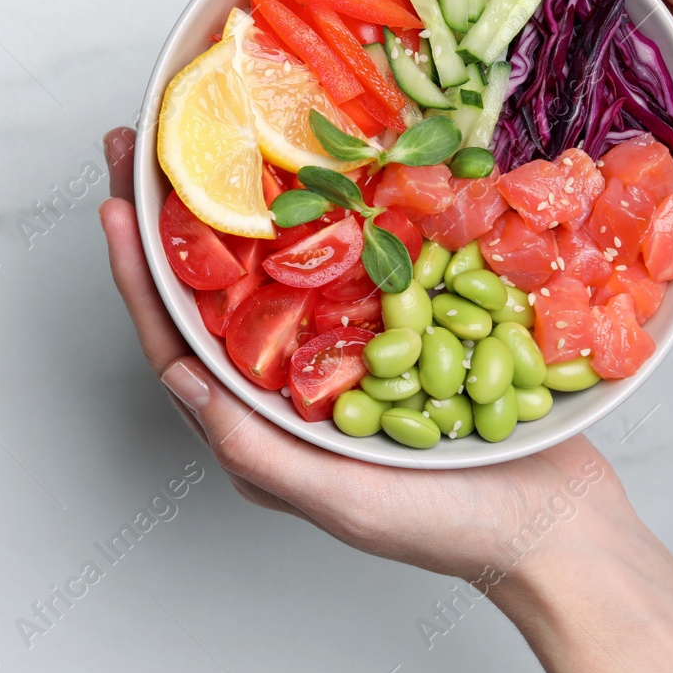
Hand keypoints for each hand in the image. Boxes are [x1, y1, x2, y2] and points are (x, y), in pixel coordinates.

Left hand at [98, 127, 624, 582]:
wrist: (558, 528)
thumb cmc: (453, 530)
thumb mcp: (346, 500)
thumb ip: (258, 450)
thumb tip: (179, 380)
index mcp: (259, 431)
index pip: (176, 342)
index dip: (138, 274)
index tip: (114, 203)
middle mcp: (285, 391)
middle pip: (204, 294)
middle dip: (164, 221)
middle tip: (132, 147)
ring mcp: (334, 358)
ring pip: (260, 273)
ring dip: (224, 208)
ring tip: (199, 142)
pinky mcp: (386, 333)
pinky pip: (333, 269)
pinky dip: (309, 218)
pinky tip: (303, 172)